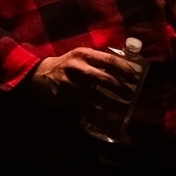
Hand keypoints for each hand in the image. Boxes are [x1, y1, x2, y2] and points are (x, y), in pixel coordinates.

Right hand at [23, 47, 141, 114]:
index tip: (135, 77)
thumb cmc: (66, 64)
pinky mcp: (67, 99)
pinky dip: (100, 117)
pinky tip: (109, 121)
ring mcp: (72, 85)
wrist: (40, 75)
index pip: (109, 60)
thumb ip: (98, 60)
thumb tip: (124, 67)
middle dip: (121, 89)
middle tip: (131, 96)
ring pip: (97, 98)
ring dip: (113, 106)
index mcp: (84, 54)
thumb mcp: (80, 56)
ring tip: (124, 111)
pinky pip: (87, 110)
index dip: (124, 68)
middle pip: (105, 79)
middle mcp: (78, 68)